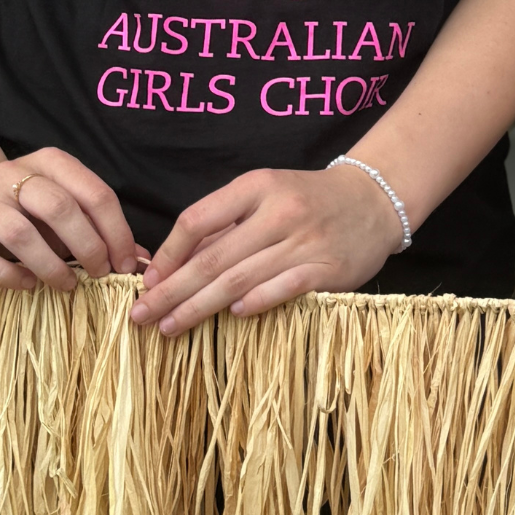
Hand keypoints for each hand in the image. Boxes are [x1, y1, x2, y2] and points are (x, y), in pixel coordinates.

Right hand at [0, 147, 142, 291]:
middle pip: (60, 208)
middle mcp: (13, 175)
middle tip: (100, 273)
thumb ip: (97, 226)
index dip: (116, 230)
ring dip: (51, 265)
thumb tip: (139, 258)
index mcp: (50, 162)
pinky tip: (28, 284)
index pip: (94, 192)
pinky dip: (10, 275)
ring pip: (21, 234)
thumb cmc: (23, 207)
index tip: (125, 263)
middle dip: (88, 245)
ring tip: (68, 284)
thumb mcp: (61, 203)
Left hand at [130, 165, 404, 335]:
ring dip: (199, 307)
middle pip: (212, 259)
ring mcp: (304, 241)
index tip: (148, 279)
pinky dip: (255, 303)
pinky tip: (233, 316)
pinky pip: (282, 289)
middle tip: (141, 315)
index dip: (168, 254)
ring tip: (169, 327)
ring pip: (239, 280)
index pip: (197, 220)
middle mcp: (280, 212)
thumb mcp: (266, 195)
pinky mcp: (327, 268)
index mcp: (258, 187)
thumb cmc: (307, 200)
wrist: (373, 199)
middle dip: (171, 291)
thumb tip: (171, 265)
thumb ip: (225, 224)